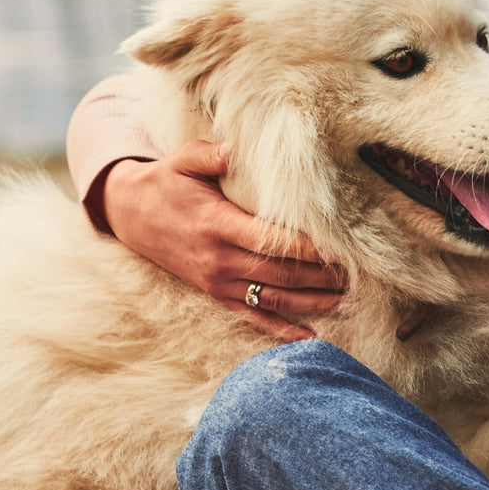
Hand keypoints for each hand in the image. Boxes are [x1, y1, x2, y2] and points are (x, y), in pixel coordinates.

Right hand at [102, 140, 344, 340]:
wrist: (129, 214)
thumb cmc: (165, 183)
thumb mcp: (182, 160)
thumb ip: (209, 155)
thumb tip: (233, 150)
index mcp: (217, 224)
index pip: (271, 241)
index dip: (308, 248)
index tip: (340, 251)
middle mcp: (220, 259)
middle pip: (281, 274)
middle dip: (322, 279)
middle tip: (359, 280)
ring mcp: (217, 281)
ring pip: (273, 300)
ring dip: (313, 306)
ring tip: (350, 307)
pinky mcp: (214, 294)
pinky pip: (251, 317)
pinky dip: (281, 331)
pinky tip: (309, 339)